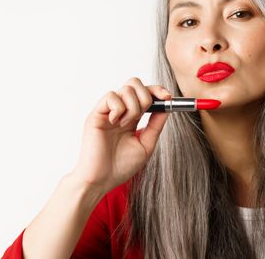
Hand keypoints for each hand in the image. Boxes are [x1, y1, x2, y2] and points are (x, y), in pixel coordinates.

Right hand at [70, 77, 170, 193]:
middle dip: (146, 96)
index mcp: (132, 117)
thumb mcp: (146, 144)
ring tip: (125, 124)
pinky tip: (115, 122)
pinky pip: (111, 96)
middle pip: (135, 83)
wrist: (101, 180)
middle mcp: (120, 111)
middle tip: (142, 115)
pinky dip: (118, 108)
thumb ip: (156, 124)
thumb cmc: (121, 166)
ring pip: (126, 89)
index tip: (168, 97)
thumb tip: (167, 107)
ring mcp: (108, 111)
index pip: (145, 93)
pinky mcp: (96, 114)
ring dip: (133, 107)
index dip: (157, 90)